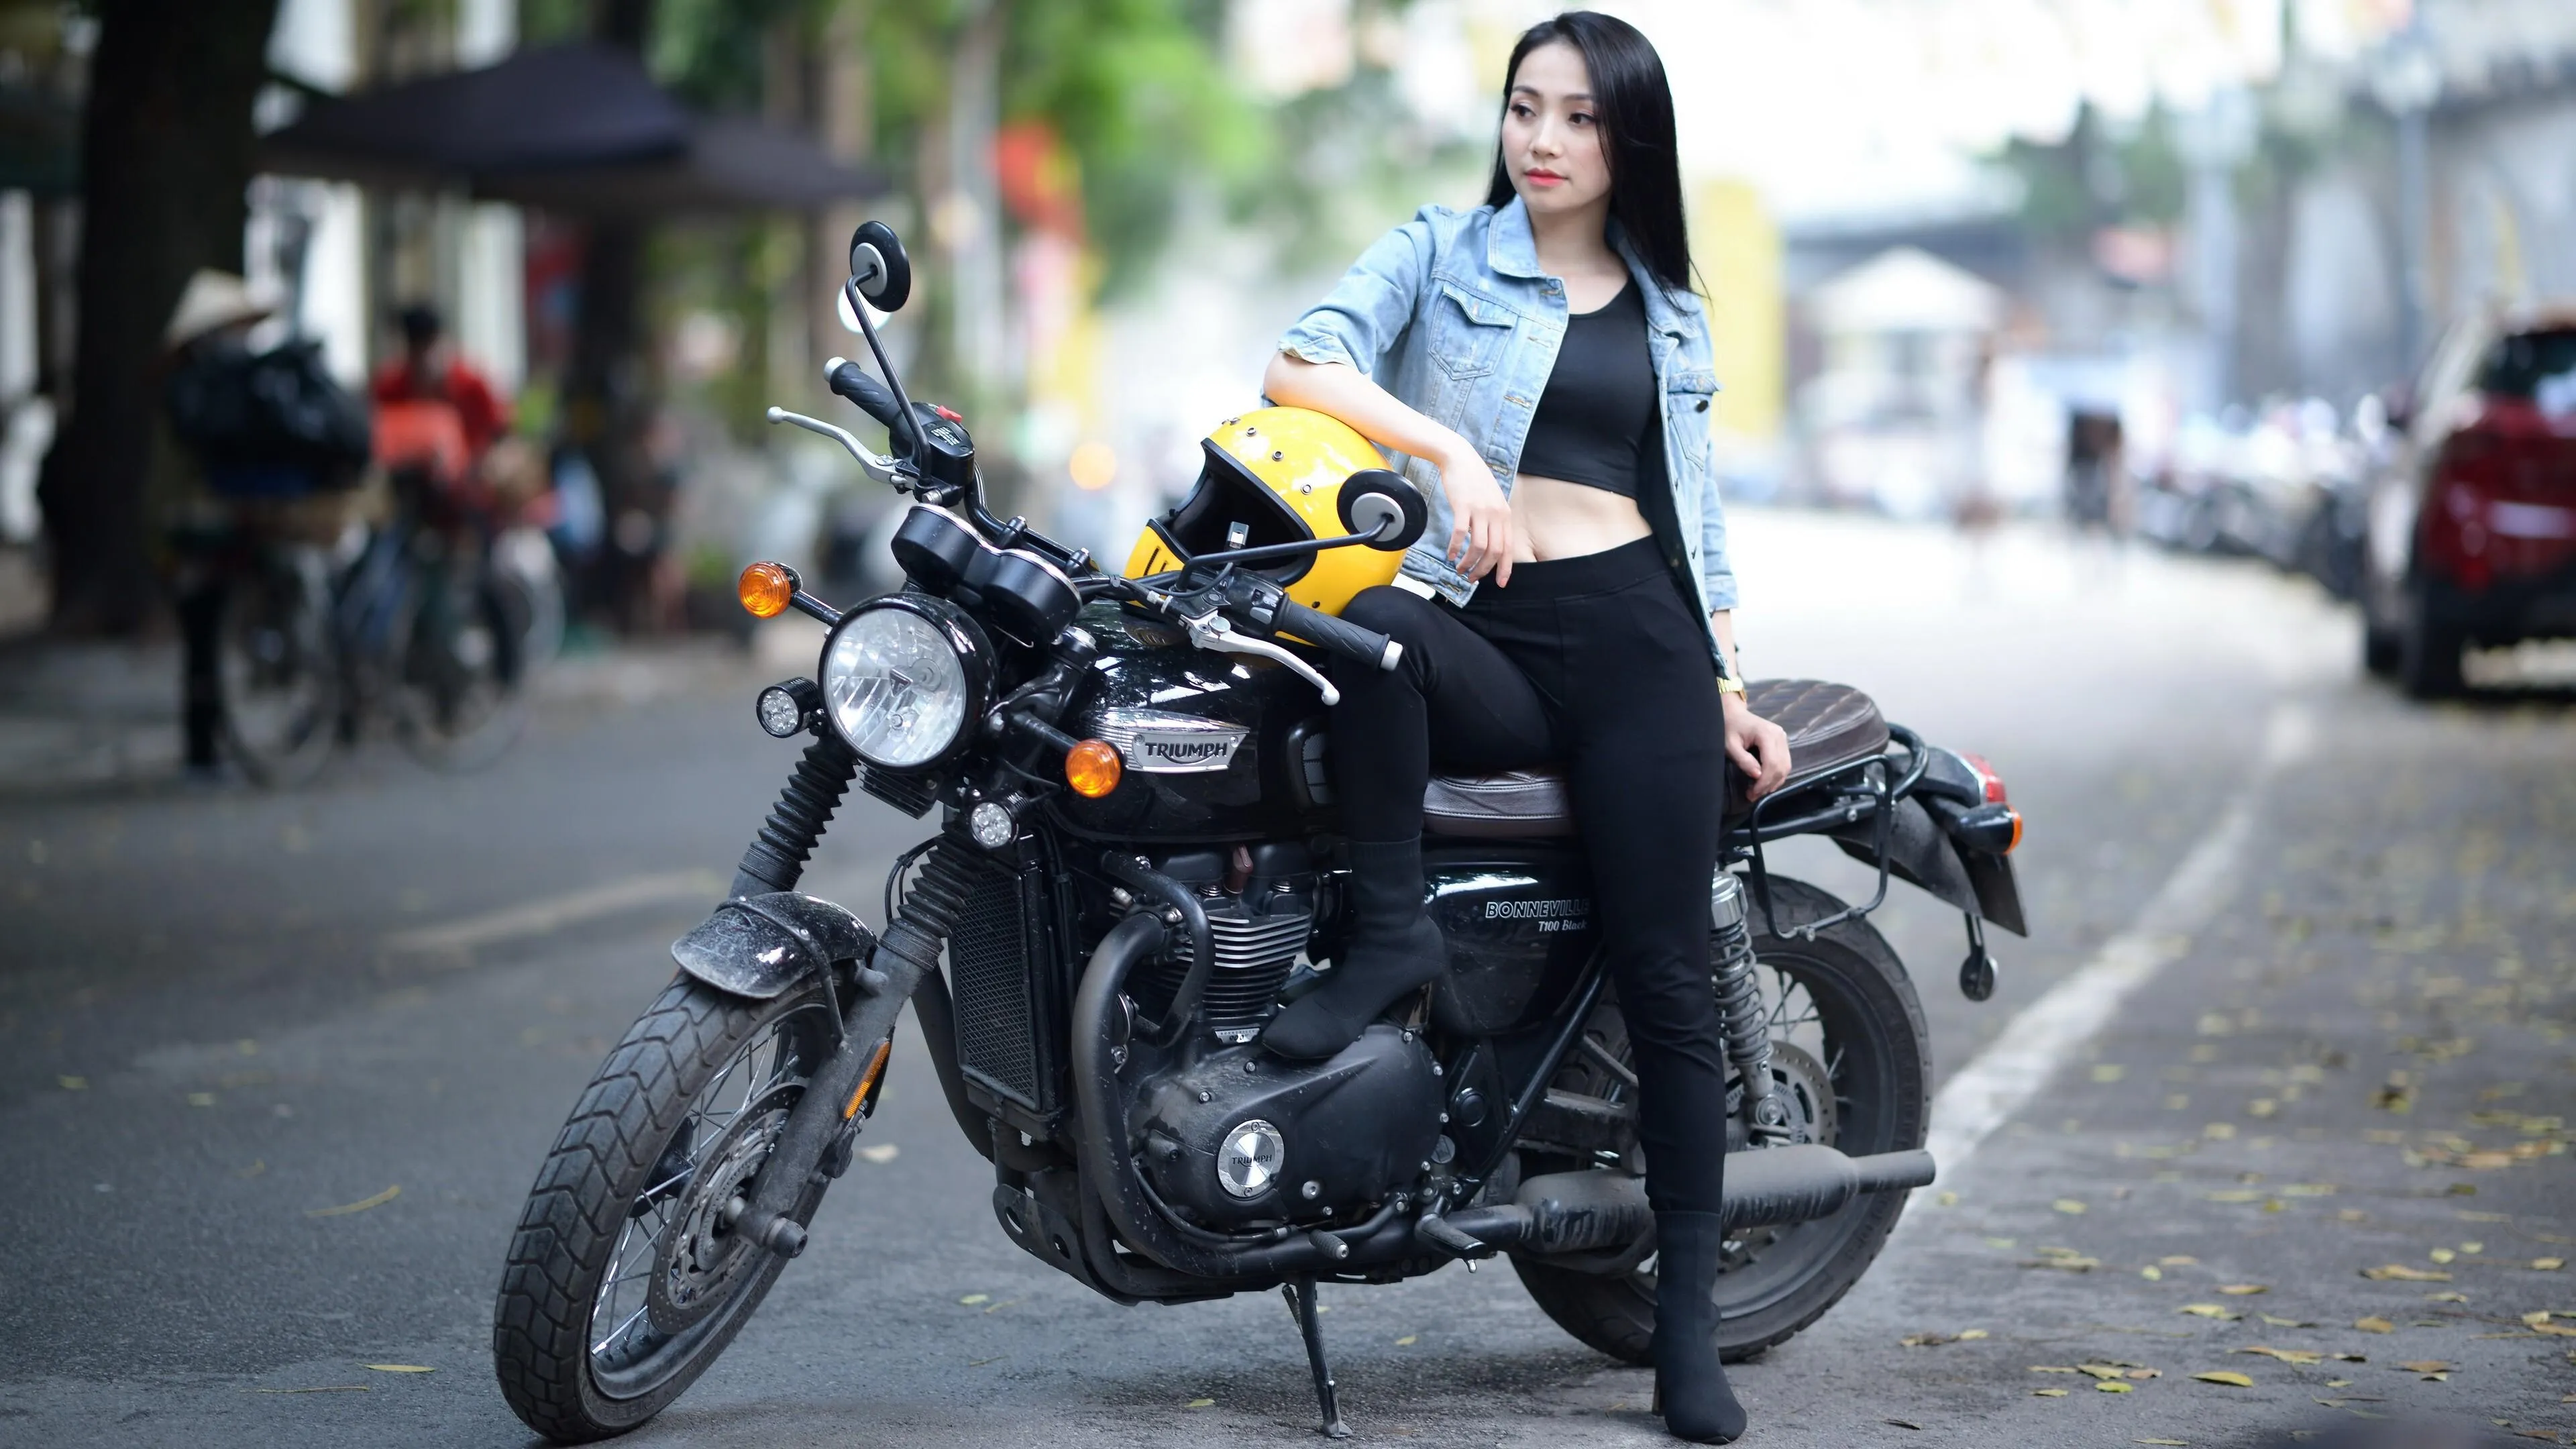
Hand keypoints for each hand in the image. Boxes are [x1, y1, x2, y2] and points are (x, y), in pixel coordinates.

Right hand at [1435, 444, 1515, 586]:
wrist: (1460, 458)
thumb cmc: (1474, 480)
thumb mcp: (1492, 500)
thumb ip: (1495, 520)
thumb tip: (1491, 544)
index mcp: (1505, 515)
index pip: (1509, 548)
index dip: (1505, 569)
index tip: (1500, 583)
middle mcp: (1496, 514)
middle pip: (1494, 551)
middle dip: (1484, 570)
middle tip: (1472, 578)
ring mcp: (1480, 510)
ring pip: (1478, 546)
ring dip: (1468, 562)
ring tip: (1460, 569)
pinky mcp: (1463, 506)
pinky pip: (1460, 534)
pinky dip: (1454, 548)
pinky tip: (1450, 555)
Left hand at [1722, 693, 1790, 799]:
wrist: (1734, 715)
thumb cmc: (1729, 728)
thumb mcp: (1730, 745)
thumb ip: (1743, 760)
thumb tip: (1757, 775)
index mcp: (1767, 733)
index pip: (1772, 763)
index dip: (1764, 781)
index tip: (1752, 793)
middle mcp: (1779, 735)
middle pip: (1781, 766)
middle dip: (1768, 784)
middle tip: (1753, 795)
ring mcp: (1783, 738)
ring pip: (1786, 767)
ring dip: (1774, 782)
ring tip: (1758, 791)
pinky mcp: (1782, 743)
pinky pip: (1784, 763)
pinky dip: (1777, 776)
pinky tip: (1765, 783)